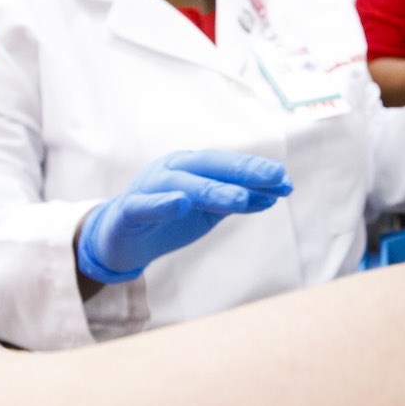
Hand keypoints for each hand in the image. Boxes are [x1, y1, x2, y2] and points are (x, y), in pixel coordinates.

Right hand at [76, 151, 292, 283]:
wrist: (119, 240)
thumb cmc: (166, 219)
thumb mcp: (206, 211)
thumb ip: (234, 201)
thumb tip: (274, 195)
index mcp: (191, 167)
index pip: (227, 165)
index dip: (256, 171)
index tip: (286, 182)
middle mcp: (171, 170)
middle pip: (210, 166)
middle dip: (244, 172)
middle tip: (275, 179)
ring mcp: (148, 188)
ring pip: (183, 184)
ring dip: (214, 189)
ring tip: (241, 198)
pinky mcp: (128, 211)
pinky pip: (145, 205)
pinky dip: (163, 203)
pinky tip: (181, 203)